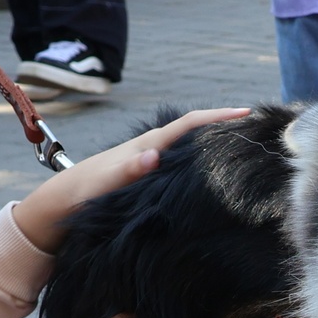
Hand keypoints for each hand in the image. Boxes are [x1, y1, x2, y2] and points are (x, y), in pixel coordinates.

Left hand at [11, 107, 251, 251]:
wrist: (61, 204)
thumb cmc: (83, 193)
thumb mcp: (106, 183)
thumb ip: (129, 170)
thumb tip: (154, 156)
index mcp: (148, 145)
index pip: (190, 123)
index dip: (219, 117)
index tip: (247, 113)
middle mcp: (151, 148)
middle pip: (194, 129)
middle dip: (223, 124)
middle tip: (256, 128)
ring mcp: (149, 160)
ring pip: (189, 145)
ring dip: (213, 142)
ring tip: (242, 147)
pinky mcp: (146, 173)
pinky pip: (181, 161)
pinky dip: (199, 159)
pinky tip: (210, 172)